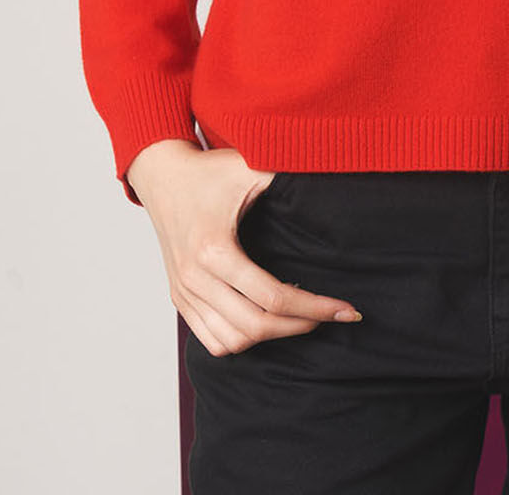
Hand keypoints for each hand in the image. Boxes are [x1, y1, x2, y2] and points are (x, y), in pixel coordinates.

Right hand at [126, 140, 363, 355]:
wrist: (162, 176)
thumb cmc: (207, 172)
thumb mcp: (248, 167)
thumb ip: (285, 175)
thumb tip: (331, 174)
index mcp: (215, 249)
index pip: (273, 297)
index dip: (315, 307)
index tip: (346, 309)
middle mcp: (196, 277)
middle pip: (256, 326)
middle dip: (300, 325)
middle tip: (330, 315)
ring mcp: (185, 292)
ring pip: (234, 341)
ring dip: (272, 336)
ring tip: (300, 317)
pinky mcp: (179, 299)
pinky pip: (212, 341)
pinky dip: (242, 341)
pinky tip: (266, 322)